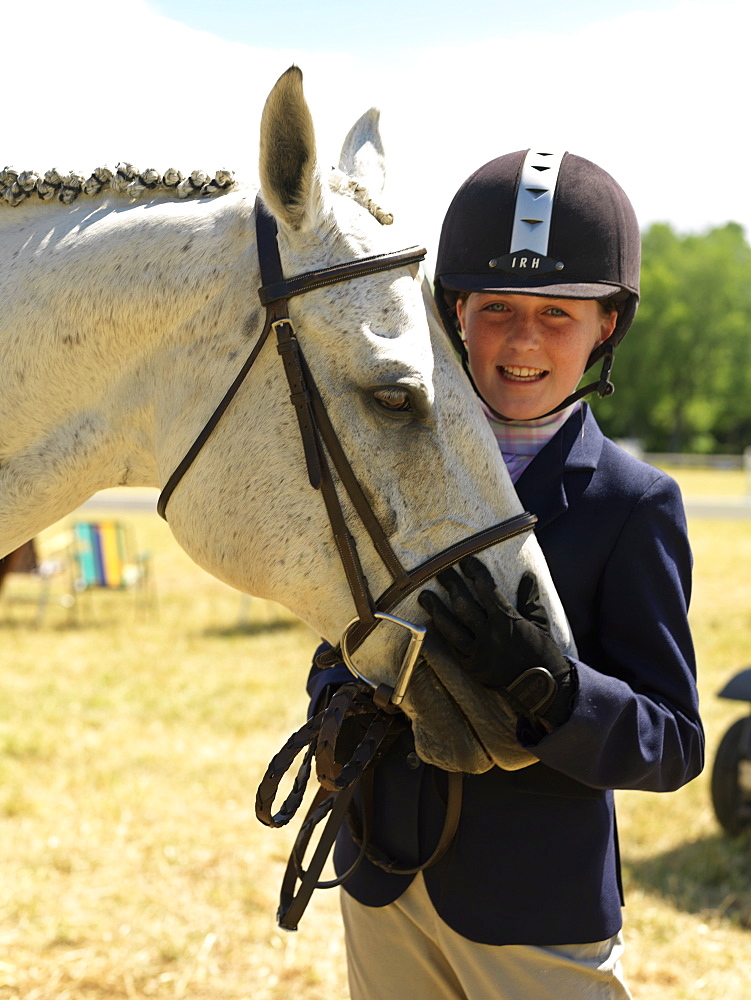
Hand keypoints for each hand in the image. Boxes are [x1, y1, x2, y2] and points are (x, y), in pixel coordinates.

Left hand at [418, 557, 573, 729]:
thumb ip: (530, 600)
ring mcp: (479, 653)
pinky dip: (442, 633)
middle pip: (464, 605)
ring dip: (436, 609)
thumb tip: (527, 576)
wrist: (542, 689)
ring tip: (425, 596)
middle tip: (441, 571)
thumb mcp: (540, 624)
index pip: (487, 590)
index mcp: (509, 621)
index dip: (475, 573)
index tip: (466, 561)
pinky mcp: (472, 667)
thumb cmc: (543, 653)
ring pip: (451, 627)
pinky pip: (452, 647)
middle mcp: (491, 635)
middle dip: (451, 585)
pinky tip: (432, 622)